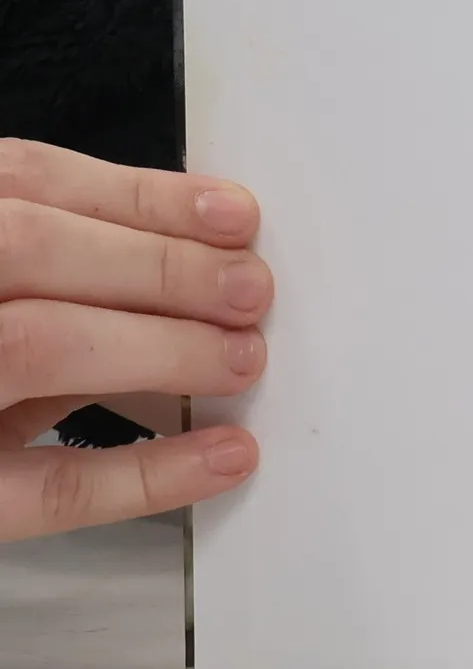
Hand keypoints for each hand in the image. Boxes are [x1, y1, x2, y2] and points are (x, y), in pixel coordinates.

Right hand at [0, 140, 270, 540]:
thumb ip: (58, 279)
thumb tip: (198, 268)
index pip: (25, 182)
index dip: (140, 197)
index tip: (235, 217)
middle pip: (31, 249)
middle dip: (159, 266)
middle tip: (251, 292)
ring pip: (36, 344)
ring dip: (160, 345)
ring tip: (241, 359)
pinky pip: (46, 487)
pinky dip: (147, 472)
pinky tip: (221, 456)